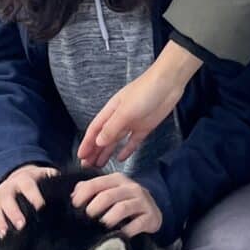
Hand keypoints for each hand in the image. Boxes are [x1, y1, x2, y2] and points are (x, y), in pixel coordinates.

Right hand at [0, 164, 58, 236]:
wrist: (16, 175)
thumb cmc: (35, 181)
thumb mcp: (45, 176)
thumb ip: (56, 182)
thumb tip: (73, 194)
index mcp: (24, 179)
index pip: (28, 186)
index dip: (33, 195)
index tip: (40, 206)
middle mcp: (8, 188)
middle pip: (8, 199)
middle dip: (14, 212)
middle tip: (21, 225)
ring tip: (5, 234)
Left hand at [72, 173, 162, 237]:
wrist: (152, 212)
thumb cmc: (124, 202)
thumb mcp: (110, 192)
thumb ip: (92, 190)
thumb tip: (73, 195)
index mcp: (117, 179)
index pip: (96, 184)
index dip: (82, 195)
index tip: (74, 206)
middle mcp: (131, 187)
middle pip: (108, 196)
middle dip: (94, 208)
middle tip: (86, 219)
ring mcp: (142, 201)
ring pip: (122, 208)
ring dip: (108, 219)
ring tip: (101, 226)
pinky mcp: (151, 216)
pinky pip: (137, 224)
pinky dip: (126, 231)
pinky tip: (119, 235)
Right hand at [77, 40, 201, 167]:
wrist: (168, 84)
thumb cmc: (145, 91)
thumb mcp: (125, 111)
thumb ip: (112, 128)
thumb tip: (98, 142)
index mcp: (111, 111)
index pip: (95, 130)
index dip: (87, 143)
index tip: (80, 156)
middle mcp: (119, 118)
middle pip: (104, 137)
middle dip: (94, 151)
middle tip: (87, 166)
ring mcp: (132, 123)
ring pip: (116, 141)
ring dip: (107, 152)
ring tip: (99, 166)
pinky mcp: (145, 127)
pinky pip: (132, 142)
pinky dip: (126, 150)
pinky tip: (120, 158)